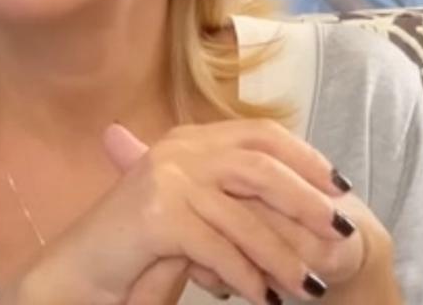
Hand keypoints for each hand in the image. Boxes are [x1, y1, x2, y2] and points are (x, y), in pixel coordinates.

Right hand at [9, 120, 351, 304]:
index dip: (304, 157)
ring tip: (308, 286)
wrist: (80, 270)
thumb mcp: (192, 209)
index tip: (339, 185)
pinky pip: (217, 248)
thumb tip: (306, 200)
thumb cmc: (140, 245)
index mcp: (192, 139)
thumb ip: (233, 196)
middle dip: (306, 199)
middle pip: (260, 166)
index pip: (260, 134)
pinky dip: (245, 276)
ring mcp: (166, 178)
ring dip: (282, 255)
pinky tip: (263, 297)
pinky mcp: (156, 215)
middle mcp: (179, 149)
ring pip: (243, 215)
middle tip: (341, 230)